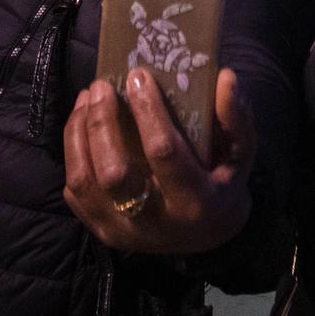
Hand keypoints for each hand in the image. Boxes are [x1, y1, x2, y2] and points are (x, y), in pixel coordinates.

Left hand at [62, 66, 255, 256]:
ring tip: (87, 97)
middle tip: (102, 85)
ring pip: (84, 181)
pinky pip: (74, 192)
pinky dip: (73, 152)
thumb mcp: (241, 154)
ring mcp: (122, 231)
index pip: (163, 153)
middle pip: (113, 172)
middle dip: (102, 122)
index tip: (138, 76)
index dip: (148, 112)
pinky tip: (81, 124)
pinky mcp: (102, 232)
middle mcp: (154, 224)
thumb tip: (225, 76)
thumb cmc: (224, 184)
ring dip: (79, 133)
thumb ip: (236, 118)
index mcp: (194, 203)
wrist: (207, 238)